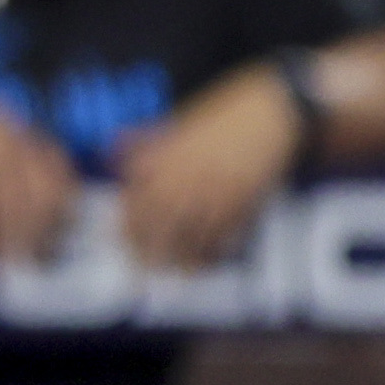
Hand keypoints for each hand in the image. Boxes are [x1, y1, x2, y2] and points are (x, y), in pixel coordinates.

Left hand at [116, 66, 301, 272]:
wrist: (272, 111)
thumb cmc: (225, 113)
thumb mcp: (179, 122)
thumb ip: (148, 142)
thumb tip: (113, 150)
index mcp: (166, 157)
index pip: (136, 198)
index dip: (127, 223)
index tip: (122, 240)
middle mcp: (186, 176)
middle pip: (156, 222)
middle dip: (146, 248)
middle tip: (141, 268)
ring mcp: (214, 190)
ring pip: (188, 234)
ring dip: (179, 257)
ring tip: (174, 274)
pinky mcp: (242, 200)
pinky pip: (221, 234)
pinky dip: (211, 252)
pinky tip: (206, 263)